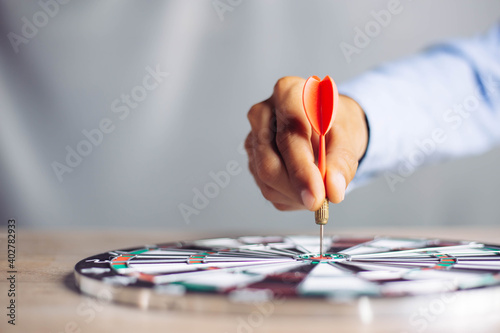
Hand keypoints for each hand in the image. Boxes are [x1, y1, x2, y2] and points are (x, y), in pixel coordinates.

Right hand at [245, 76, 367, 210]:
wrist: (327, 126)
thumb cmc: (335, 125)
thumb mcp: (348, 137)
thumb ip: (341, 163)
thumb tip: (333, 189)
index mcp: (287, 93)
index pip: (289, 136)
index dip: (302, 170)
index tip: (317, 195)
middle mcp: (262, 113)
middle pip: (269, 162)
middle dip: (297, 188)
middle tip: (320, 201)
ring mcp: (253, 137)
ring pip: (266, 179)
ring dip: (295, 194)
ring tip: (318, 186)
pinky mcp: (252, 158)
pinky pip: (267, 188)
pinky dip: (290, 195)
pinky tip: (304, 185)